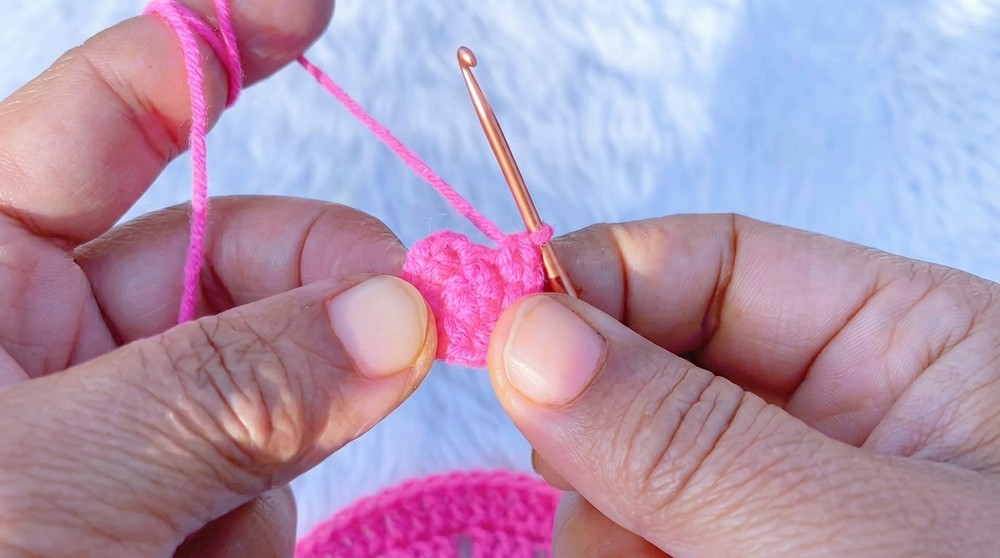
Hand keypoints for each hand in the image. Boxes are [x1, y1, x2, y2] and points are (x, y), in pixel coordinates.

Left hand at [0, 2, 436, 555]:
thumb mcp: (52, 483)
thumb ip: (226, 389)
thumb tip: (398, 320)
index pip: (106, 115)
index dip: (212, 48)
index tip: (309, 11)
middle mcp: (44, 339)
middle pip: (231, 259)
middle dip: (325, 286)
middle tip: (414, 325)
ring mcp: (110, 430)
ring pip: (262, 395)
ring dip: (271, 457)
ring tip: (196, 551)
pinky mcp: (155, 513)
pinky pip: (251, 492)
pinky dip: (246, 534)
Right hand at [488, 214, 999, 556]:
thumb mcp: (856, 540)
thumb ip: (687, 441)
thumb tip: (526, 336)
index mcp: (893, 341)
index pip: (703, 261)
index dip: (592, 285)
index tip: (507, 347)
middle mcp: (828, 413)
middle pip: (644, 371)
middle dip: (599, 442)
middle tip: (620, 522)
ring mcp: (777, 502)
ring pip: (622, 477)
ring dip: (611, 533)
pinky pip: (635, 542)